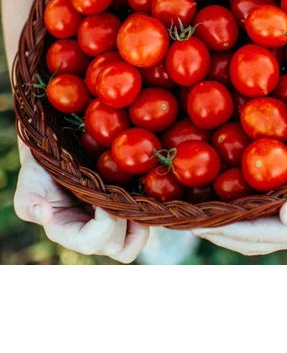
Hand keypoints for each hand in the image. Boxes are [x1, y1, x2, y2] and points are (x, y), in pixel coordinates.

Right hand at [14, 142, 149, 262]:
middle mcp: (91, 234)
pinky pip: (143, 224)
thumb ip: (27, 201)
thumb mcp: (29, 181)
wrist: (61, 150)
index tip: (102, 195)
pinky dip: (147, 211)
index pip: (90, 242)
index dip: (104, 224)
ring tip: (136, 195)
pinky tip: (143, 189)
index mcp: (67, 231)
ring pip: (133, 242)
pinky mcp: (124, 211)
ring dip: (141, 221)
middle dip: (124, 220)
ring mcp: (110, 224)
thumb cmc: (43, 166)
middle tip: (123, 193)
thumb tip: (44, 215)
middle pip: (117, 247)